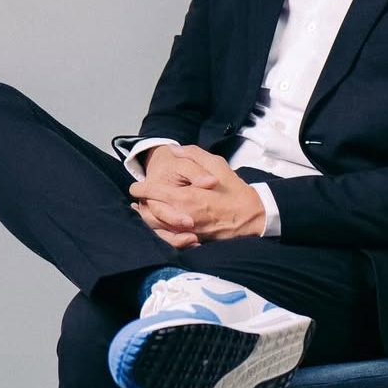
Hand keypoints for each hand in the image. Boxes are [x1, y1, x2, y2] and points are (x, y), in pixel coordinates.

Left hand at [130, 145, 264, 241]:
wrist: (252, 216)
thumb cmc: (234, 190)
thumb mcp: (217, 164)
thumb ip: (194, 154)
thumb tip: (174, 149)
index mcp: (187, 197)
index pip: (154, 193)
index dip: (141, 189)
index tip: (136, 186)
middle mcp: (183, 216)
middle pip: (150, 212)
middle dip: (142, 203)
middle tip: (138, 197)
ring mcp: (187, 230)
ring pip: (157, 226)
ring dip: (148, 216)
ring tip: (142, 208)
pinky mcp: (193, 238)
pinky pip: (169, 235)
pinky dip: (159, 228)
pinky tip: (156, 221)